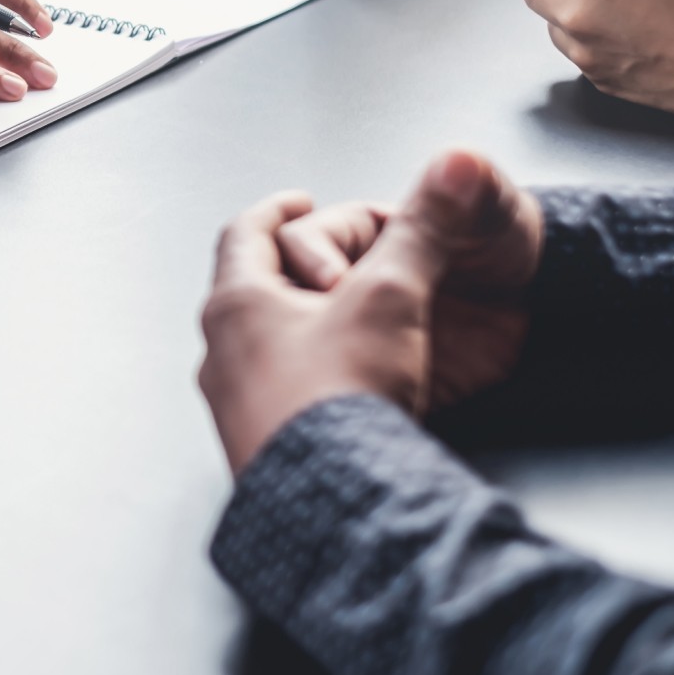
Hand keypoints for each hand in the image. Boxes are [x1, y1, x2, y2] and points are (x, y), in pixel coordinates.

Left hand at [198, 151, 542, 473]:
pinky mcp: (263, 447)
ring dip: (306, 328)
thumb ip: (419, 232)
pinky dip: (314, 378)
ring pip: (266, 347)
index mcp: (235, 305)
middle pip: (254, 291)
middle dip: (297, 272)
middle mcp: (223, 354)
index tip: (299, 200)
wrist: (333, 503)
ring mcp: (236, 406)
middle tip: (335, 266)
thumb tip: (450, 171)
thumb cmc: (340, 398)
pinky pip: (283, 396)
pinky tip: (350, 392)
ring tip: (347, 326)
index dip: (277, 210)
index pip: (246, 235)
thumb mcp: (389, 298)